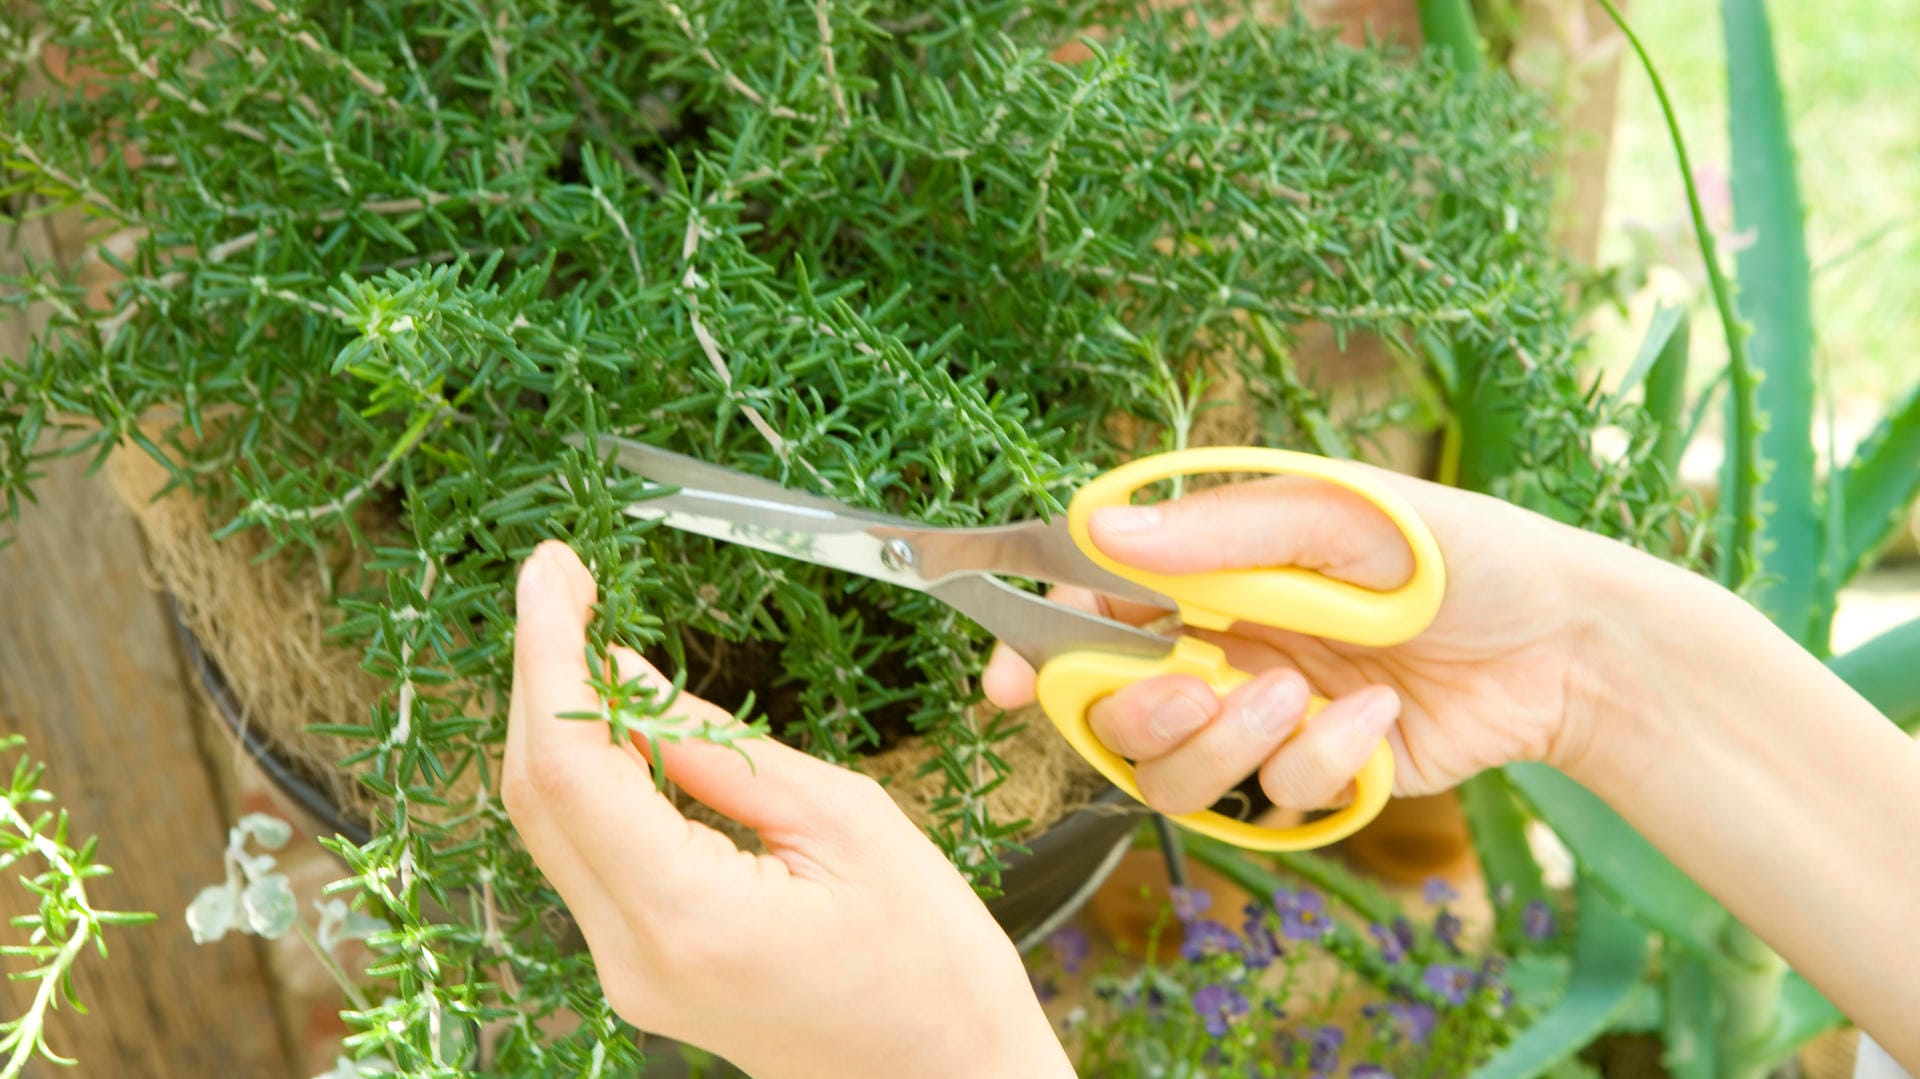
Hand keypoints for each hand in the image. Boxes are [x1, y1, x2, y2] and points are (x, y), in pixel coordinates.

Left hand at [503, 541, 1071, 1078]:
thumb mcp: (845, 819)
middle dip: (540, 672)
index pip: (570, 764)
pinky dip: (590, 775)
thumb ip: (720, 746)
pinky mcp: (643, 968)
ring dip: (558, 719)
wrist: (950, 1076)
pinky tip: (620, 718)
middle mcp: (632, 955)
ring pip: (550, 823)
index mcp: (686, 915)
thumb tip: (625, 675)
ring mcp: (628, 971)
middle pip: (536, 793)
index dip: (548, 653)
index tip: (552, 569)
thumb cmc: (933, 962)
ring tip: (583, 629)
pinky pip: (588, 855)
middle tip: (562, 578)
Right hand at [984, 469, 1621, 813]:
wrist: (1565, 644)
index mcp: (1205, 568)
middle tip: (1201, 691)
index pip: (1084, 606)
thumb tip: (1098, 529)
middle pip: (1110, 709)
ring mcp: (1258, 715)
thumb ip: (1217, 532)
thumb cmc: (1456, 553)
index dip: (1034, 646)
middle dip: (1141, 713)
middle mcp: (1215, 643)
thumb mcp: (1339, 517)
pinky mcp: (1307, 775)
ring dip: (1228, 745)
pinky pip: (1272, 802)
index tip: (1007, 683)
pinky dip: (1320, 767)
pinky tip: (1374, 724)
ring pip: (1173, 774)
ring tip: (1304, 701)